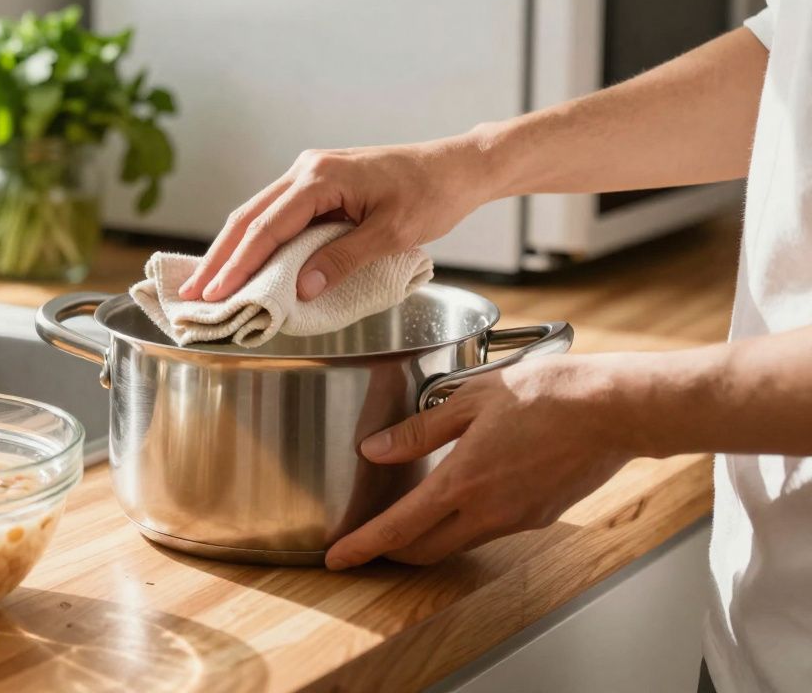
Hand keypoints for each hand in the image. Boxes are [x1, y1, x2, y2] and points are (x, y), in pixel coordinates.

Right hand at [178, 135, 494, 302]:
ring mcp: (310, 174)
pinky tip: (241, 262)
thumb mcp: (391, 234)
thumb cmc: (431, 196)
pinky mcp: (317, 184)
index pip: (267, 227)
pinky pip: (275, 214)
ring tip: (207, 284)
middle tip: (193, 294)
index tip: (216, 293)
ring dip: (231, 250)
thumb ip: (343, 260)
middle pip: (248, 218)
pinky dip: (254, 241)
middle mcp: (307, 169)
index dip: (238, 264)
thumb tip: (301, 289)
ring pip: (256, 215)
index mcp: (321, 177)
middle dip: (218, 258)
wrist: (456, 167)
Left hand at [325, 355, 639, 569]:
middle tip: (368, 541)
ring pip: (457, 541)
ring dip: (428, 536)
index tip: (338, 558)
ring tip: (411, 513)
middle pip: (424, 549)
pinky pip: (489, 528)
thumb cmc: (548, 394)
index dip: (364, 547)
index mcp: (463, 481)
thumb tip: (375, 449)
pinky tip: (464, 494)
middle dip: (390, 552)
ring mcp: (516, 519)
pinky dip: (464, 521)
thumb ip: (420, 430)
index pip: (399, 529)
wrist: (615, 410)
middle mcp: (488, 511)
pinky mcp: (538, 516)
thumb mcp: (472, 398)